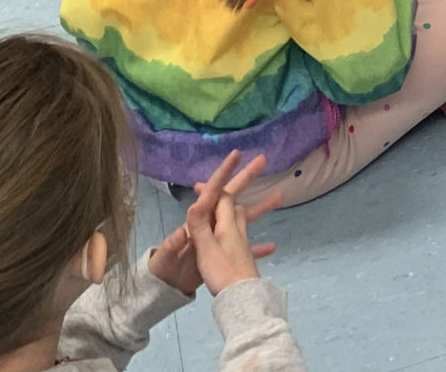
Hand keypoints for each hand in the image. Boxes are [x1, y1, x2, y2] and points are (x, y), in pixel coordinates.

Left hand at [149, 152, 280, 295]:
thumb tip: (181, 231)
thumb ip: (173, 245)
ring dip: (260, 206)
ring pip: (243, 217)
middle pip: (230, 196)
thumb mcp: (167, 259)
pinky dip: (258, 246)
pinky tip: (273, 247)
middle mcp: (210, 224)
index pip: (213, 192)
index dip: (224, 172)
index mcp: (198, 220)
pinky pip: (246, 247)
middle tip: (262, 159)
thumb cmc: (165, 272)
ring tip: (280, 195)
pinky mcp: (224, 254)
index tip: (237, 154)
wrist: (167, 291)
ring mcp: (219, 238)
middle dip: (245, 177)